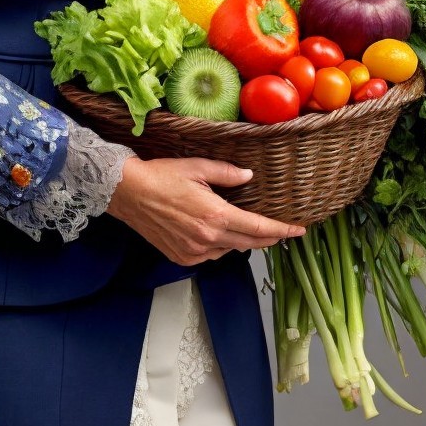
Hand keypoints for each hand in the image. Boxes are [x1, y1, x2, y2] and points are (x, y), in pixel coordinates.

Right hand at [106, 155, 305, 264]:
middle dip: (268, 238)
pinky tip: (217, 231)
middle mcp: (207, 239)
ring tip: (244, 224)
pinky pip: (211, 255)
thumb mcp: (198, 167)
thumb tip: (249, 176)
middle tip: (282, 231)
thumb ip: (227, 173)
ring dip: (241, 240)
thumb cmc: (161, 176)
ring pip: (229, 250)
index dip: (281, 230)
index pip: (258, 228)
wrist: (128, 193)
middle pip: (249, 243)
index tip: (298, 231)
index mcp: (215, 216)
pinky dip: (220, 245)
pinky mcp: (181, 257)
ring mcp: (193, 251)